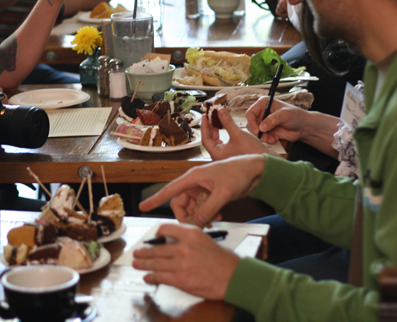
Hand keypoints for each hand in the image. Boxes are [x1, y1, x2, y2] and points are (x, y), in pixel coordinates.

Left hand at [132, 223, 239, 299]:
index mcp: (190, 234)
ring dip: (143, 264)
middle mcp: (184, 247)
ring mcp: (181, 264)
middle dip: (143, 252)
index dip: (156, 234)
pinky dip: (151, 277)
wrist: (233, 277)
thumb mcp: (205, 239)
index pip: (165, 229)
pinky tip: (148, 276)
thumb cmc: (222, 260)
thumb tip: (170, 242)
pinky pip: (160, 277)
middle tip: (136, 253)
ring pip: (155, 263)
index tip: (152, 238)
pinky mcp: (180, 279)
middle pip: (156, 248)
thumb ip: (187, 239)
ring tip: (136, 264)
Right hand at [139, 155, 266, 226]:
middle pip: (180, 203)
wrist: (254, 170)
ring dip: (198, 217)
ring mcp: (202, 189)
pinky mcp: (210, 194)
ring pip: (191, 208)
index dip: (155, 199)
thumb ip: (209, 208)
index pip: (169, 190)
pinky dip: (207, 214)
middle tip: (197, 226)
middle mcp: (194, 183)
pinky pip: (201, 208)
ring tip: (213, 221)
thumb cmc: (238, 174)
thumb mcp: (223, 193)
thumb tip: (197, 222)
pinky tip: (218, 216)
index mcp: (193, 177)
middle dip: (186, 216)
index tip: (143, 207)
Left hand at [201, 107, 280, 160]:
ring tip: (217, 119)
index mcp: (217, 155)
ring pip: (217, 141)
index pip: (205, 139)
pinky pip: (224, 143)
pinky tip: (225, 127)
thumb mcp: (238, 134)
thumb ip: (227, 122)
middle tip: (211, 116)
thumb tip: (220, 111)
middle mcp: (220, 157)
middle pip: (210, 140)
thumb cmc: (253, 152)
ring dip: (217, 130)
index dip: (205, 126)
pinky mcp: (232, 154)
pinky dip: (223, 134)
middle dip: (210, 127)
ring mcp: (226, 156)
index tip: (205, 116)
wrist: (266, 161)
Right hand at [245, 97, 309, 144]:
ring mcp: (264, 122)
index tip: (257, 130)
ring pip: (255, 131)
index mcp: (263, 104)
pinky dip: (267, 139)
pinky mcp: (267, 130)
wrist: (304, 127)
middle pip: (251, 123)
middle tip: (265, 137)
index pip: (250, 112)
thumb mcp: (284, 115)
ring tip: (272, 138)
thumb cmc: (296, 116)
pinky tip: (275, 139)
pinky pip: (261, 137)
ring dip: (262, 137)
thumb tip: (261, 127)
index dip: (252, 122)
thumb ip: (272, 120)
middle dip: (257, 131)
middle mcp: (262, 112)